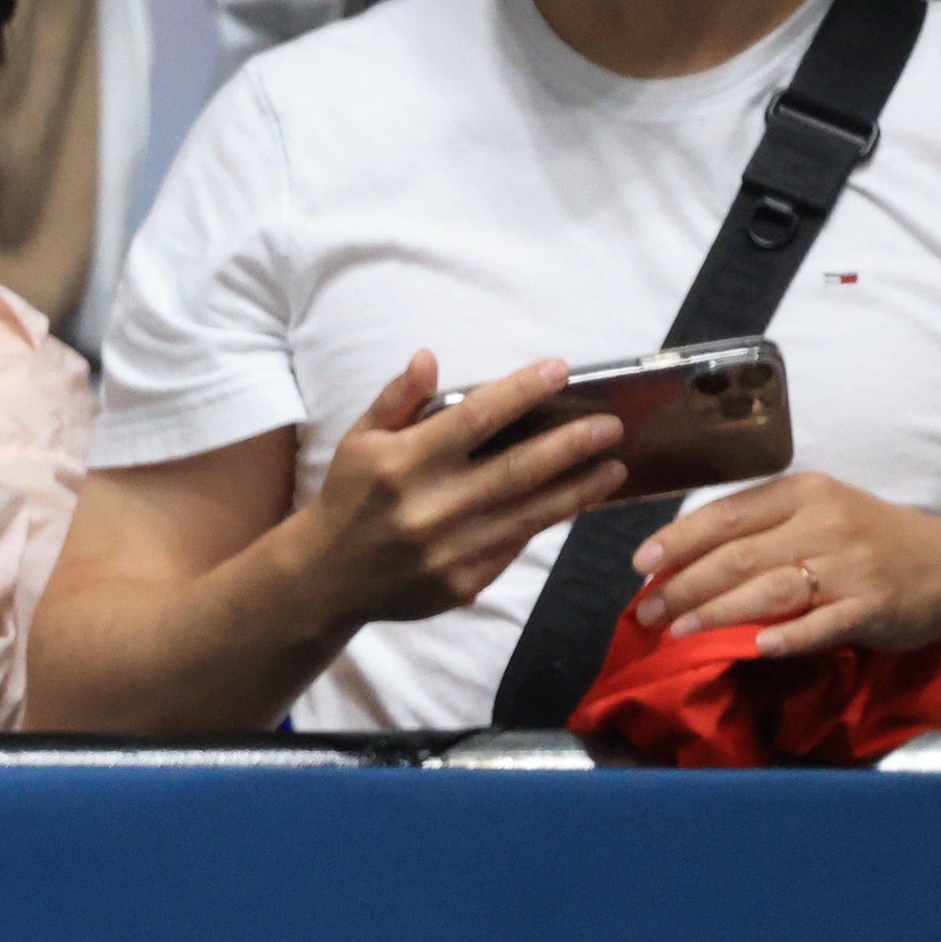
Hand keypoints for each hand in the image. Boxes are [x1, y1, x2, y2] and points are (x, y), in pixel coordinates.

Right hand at [285, 352, 628, 627]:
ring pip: (530, 513)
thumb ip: (395, 400)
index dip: (521, 391)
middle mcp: (428, 506)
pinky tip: (574, 503)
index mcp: (400, 463)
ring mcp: (449, 549)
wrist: (326, 577)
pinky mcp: (463, 583)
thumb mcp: (359, 441)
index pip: (474, 418)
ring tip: (614, 466)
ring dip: (579, 489)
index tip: (560, 370)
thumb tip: (429, 358)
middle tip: (610, 426)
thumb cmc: (349, 497)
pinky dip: (548, 521)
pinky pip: (516, 546)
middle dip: (571, 444)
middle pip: (518, 469)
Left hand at [628, 471, 940, 656]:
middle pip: (737, 556)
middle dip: (684, 586)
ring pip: (768, 590)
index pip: (726, 515)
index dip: (678, 540)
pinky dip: (789, 635)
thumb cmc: (868, 538)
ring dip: (716, 613)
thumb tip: (684, 555)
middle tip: (648, 611)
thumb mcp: (818, 513)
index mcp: (804, 492)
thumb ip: (761, 527)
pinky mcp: (873, 606)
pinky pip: (823, 623)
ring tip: (678, 630)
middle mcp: (825, 524)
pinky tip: (758, 646)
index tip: (641, 563)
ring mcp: (851, 566)